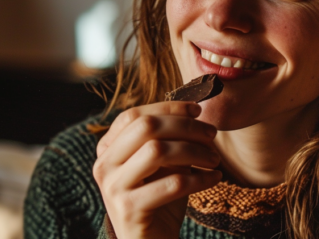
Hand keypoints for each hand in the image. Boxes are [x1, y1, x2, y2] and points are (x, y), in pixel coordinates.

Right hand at [93, 101, 221, 238]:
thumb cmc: (162, 199)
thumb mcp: (164, 162)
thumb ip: (170, 137)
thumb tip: (194, 108)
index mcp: (108, 149)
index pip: (135, 115)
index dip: (168, 107)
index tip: (198, 109)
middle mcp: (104, 166)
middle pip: (146, 127)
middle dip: (185, 126)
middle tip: (212, 134)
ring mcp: (113, 188)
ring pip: (157, 151)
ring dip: (194, 151)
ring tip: (214, 159)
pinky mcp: (128, 211)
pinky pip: (171, 184)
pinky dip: (199, 178)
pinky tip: (214, 178)